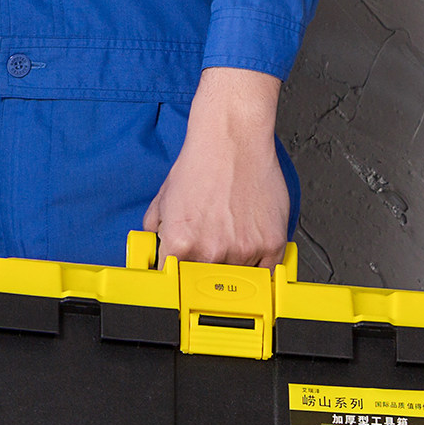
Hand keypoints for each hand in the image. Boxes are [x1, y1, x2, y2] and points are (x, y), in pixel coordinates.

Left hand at [143, 67, 288, 267]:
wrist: (232, 139)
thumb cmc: (199, 163)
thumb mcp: (163, 197)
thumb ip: (154, 229)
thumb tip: (152, 249)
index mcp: (180, 243)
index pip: (173, 282)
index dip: (175, 281)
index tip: (179, 284)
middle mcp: (211, 251)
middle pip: (207, 285)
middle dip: (204, 273)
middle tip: (208, 254)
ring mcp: (243, 250)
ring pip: (238, 280)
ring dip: (233, 267)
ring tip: (230, 237)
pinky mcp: (271, 243)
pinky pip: (267, 273)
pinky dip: (259, 265)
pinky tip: (251, 246)